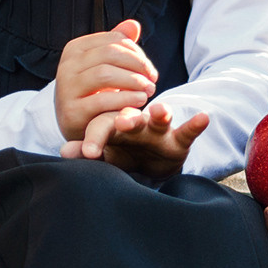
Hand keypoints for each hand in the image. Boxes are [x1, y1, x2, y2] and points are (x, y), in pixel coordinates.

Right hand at [54, 19, 158, 140]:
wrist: (74, 124)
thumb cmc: (93, 91)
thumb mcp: (104, 66)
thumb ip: (118, 46)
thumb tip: (134, 25)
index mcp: (75, 49)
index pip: (113, 40)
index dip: (137, 52)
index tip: (149, 68)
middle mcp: (67, 65)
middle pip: (111, 54)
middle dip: (138, 65)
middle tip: (153, 79)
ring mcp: (66, 88)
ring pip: (106, 74)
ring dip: (133, 81)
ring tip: (149, 90)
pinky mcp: (71, 111)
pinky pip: (102, 100)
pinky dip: (126, 99)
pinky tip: (140, 101)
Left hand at [63, 100, 209, 174]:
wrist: (149, 159)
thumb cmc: (122, 154)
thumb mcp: (105, 155)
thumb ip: (88, 152)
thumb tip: (64, 152)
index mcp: (113, 127)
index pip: (101, 127)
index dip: (94, 139)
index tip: (87, 152)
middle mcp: (135, 124)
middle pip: (130, 118)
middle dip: (128, 120)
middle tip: (123, 122)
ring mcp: (158, 130)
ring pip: (158, 119)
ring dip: (160, 113)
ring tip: (160, 109)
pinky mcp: (178, 140)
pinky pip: (187, 132)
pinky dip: (195, 125)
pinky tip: (203, 117)